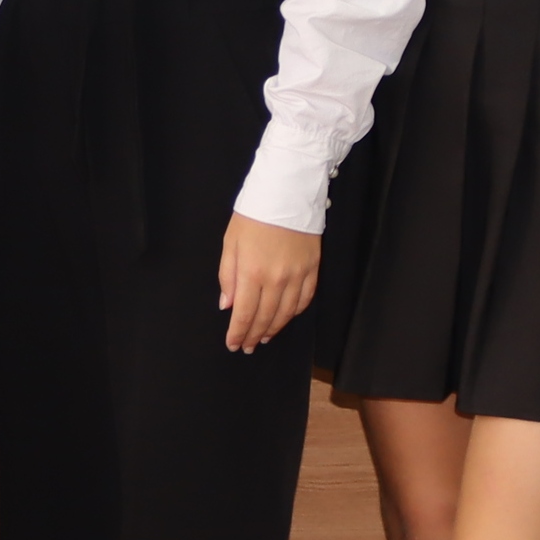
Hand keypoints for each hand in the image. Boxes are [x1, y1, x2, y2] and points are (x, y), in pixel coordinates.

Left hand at [219, 215, 318, 353]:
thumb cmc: (253, 215)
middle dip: (254, 335)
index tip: (233, 344)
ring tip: (264, 337)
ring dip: (274, 328)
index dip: (238, 333)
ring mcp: (297, 276)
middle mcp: (276, 279)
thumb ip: (227, 276)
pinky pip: (304, 299)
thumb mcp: (230, 243)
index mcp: (252, 273)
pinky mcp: (312, 269)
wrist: (287, 193)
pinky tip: (285, 318)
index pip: (244, 314)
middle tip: (247, 346)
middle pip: (265, 317)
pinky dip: (294, 313)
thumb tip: (227, 304)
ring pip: (286, 313)